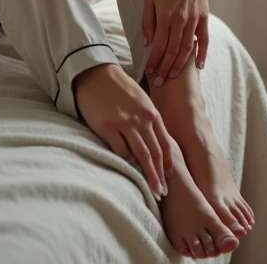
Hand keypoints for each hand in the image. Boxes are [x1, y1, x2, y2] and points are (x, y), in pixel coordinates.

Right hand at [74, 63, 175, 199]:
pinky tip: (128, 168)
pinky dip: (126, 160)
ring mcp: (125, 123)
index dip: (169, 163)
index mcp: (152, 113)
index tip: (171, 177)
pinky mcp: (108, 127)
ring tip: (152, 189)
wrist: (95, 74)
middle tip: (163, 192)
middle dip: (160, 175)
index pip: (165, 143)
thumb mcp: (141, 100)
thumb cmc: (119, 88)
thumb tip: (156, 141)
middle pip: (155, 153)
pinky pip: (120, 149)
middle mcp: (141, 120)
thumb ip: (149, 119)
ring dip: (148, 174)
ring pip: (141, 155)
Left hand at [142, 0, 209, 86]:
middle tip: (160, 82)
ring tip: (173, 77)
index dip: (154, 61)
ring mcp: (194, 20)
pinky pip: (204, 40)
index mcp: (165, 16)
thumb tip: (148, 42)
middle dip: (165, 69)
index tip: (150, 72)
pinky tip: (199, 66)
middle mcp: (181, 20)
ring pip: (187, 49)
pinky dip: (202, 54)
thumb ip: (148, 21)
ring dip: (180, 65)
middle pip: (172, 51)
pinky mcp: (204, 18)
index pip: (158, 46)